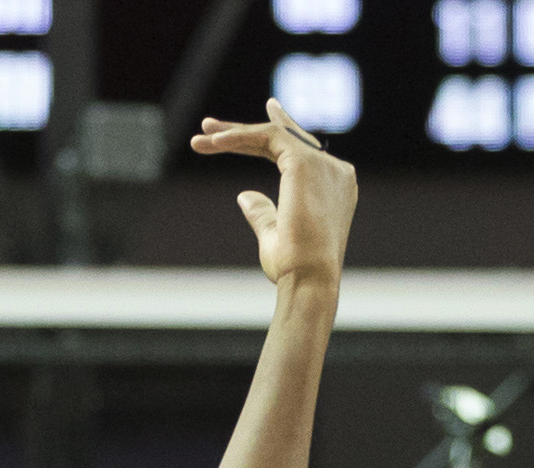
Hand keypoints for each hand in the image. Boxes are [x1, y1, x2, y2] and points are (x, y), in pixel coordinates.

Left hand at [190, 99, 357, 289]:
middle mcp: (332, 170)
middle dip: (243, 132)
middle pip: (284, 140)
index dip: (273, 134)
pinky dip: (239, 138)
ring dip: (234, 134)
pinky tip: (214, 142)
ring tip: (201, 137)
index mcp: (331, 187)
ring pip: (273, 136)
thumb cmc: (295, 268)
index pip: (298, 152)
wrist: (310, 279)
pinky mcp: (304, 162)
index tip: (251, 122)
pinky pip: (267, 138)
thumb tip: (244, 196)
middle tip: (208, 127)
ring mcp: (322, 164)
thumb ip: (263, 213)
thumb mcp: (274, 237)